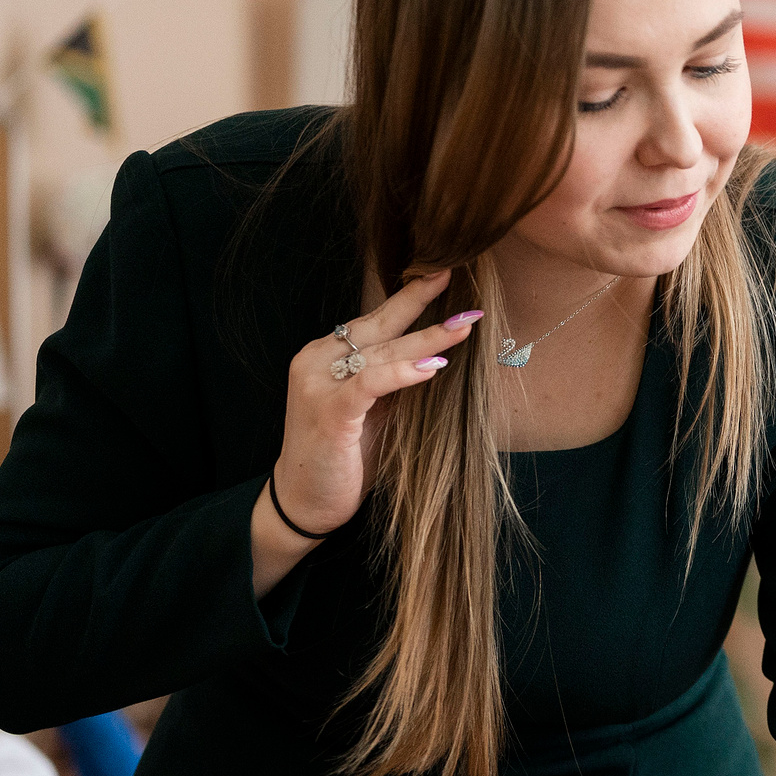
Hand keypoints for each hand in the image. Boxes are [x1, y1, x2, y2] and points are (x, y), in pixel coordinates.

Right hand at [251, 269, 479, 592]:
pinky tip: (432, 367)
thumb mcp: (378, 409)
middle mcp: (317, 360)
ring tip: (464, 327)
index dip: (411, 297)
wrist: (308, 500)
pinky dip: (401, 373)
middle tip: (468, 293)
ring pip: (380, 351)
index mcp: (328, 355)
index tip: (447, 274)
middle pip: (380, 325)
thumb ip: (396, 379)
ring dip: (426, 338)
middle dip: (424, 304)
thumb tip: (441, 352)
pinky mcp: (328, 412)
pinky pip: (369, 383)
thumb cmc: (347, 454)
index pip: (375, 318)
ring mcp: (318, 384)